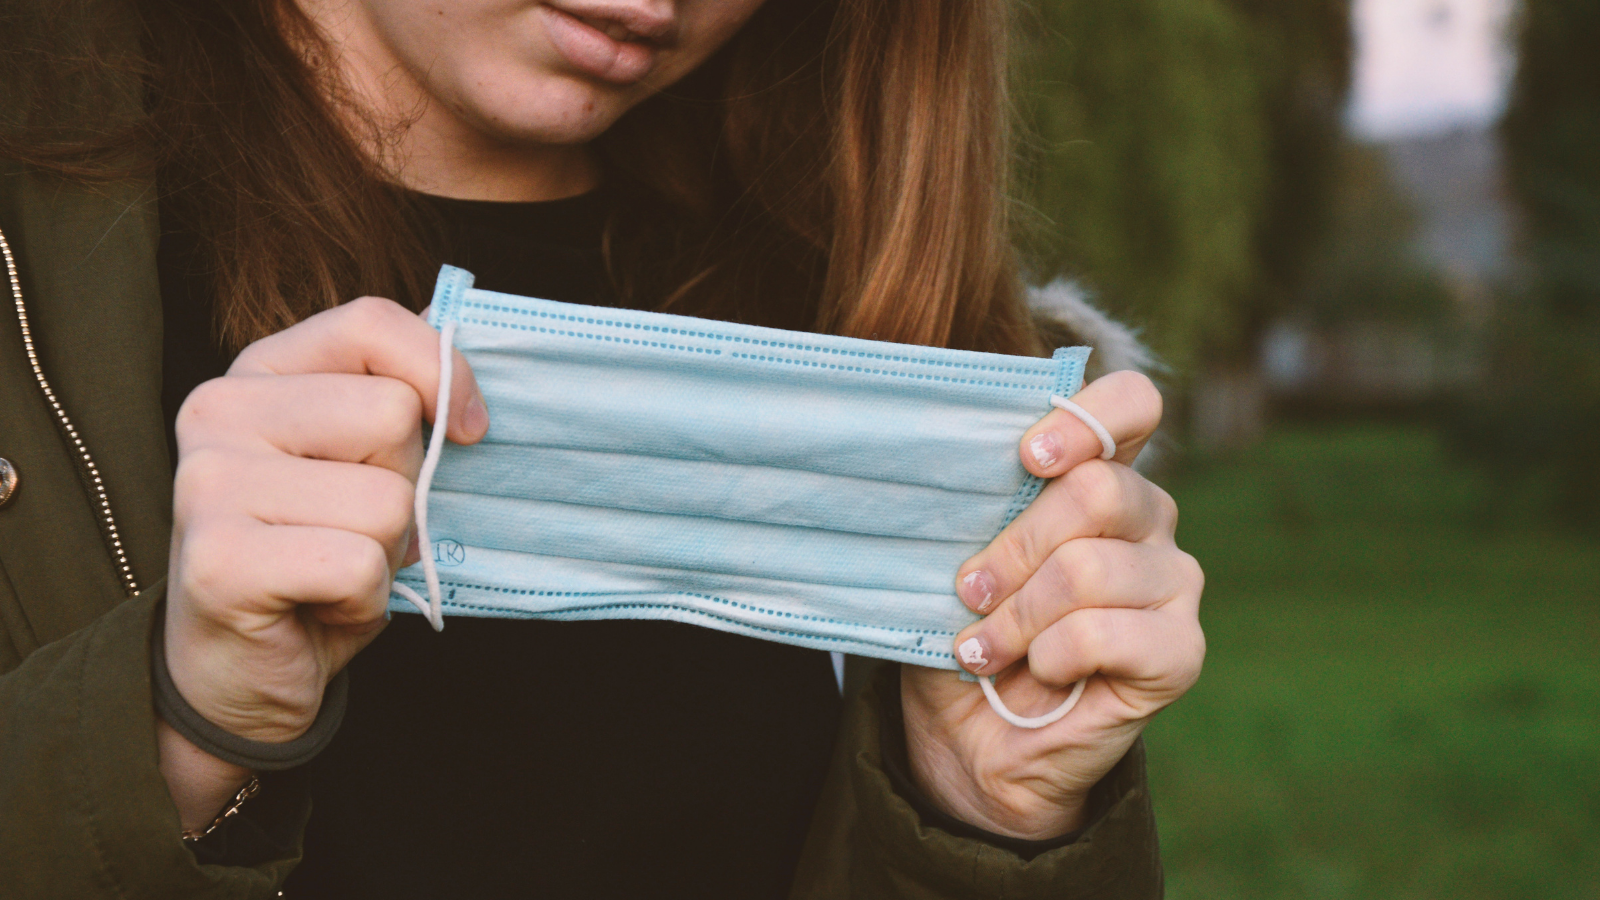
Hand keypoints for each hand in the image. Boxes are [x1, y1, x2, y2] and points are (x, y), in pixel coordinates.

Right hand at [157, 298, 487, 826]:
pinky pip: (359, 564)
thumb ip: (399, 400)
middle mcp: (217, 410)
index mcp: (258, 371)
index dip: (442, 372)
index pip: (370, 323)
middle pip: (392, 414)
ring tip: (334, 569)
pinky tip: (318, 604)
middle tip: (355, 528)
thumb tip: (462, 353)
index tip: (468, 432)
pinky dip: (363, 599)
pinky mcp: (218, 558)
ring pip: (387, 499)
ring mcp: (207, 482)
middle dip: (406, 486)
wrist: (241, 669)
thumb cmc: (317, 556)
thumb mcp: (364, 462)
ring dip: (386, 551)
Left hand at [900, 371, 1204, 839]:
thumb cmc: (965, 630)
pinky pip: (1105, 633)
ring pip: (1090, 568)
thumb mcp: (953, 558)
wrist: (972, 739)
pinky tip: (1038, 672)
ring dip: (1017, 615)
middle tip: (969, 592)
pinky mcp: (1180, 652)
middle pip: (1099, 490)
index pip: (1132, 405)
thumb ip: (973, 508)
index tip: (1027, 458)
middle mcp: (1150, 519)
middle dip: (1014, 547)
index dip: (1084, 418)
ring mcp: (1174, 584)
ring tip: (983, 648)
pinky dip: (1050, 656)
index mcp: (1101, 475)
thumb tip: (945, 468)